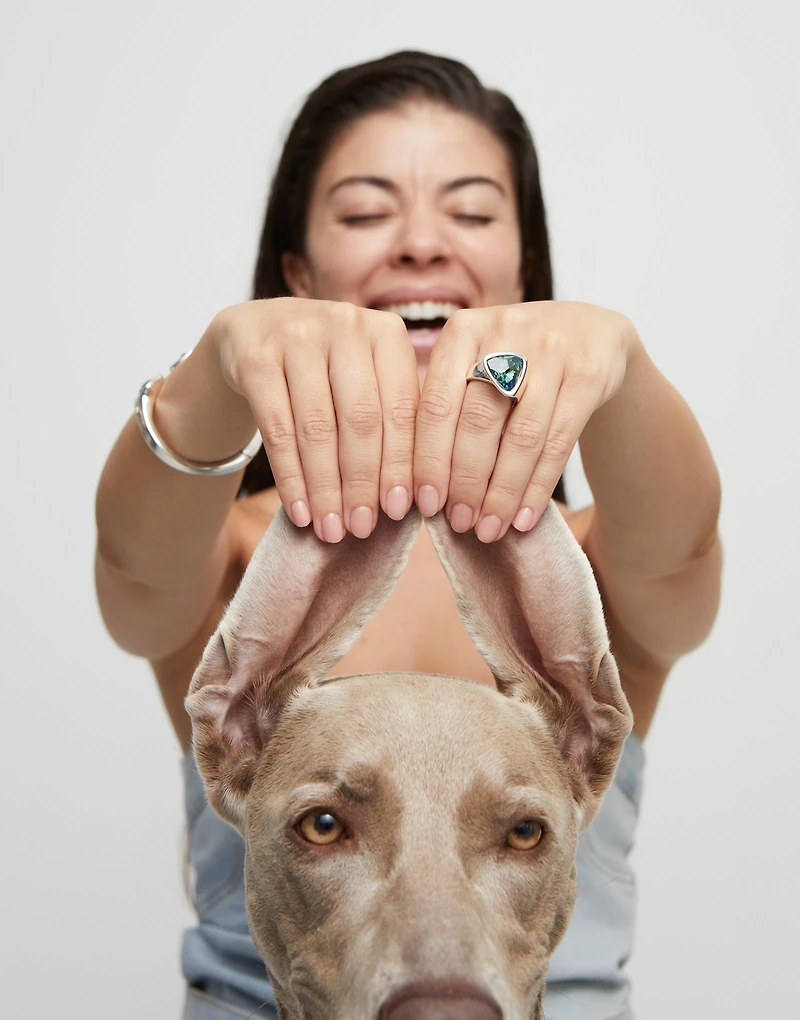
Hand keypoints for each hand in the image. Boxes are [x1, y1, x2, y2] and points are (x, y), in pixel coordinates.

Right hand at [213, 297, 417, 541]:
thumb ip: (388, 424)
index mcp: (386, 333)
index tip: (401, 511)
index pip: (401, 409)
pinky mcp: (255, 356)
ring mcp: (296, 336)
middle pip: (360, 419)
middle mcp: (345, 324)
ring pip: (317, 428)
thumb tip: (407, 501)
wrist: (253, 334)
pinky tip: (299, 511)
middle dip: (363, 482)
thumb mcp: (364, 380)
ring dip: (325, 488)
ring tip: (331, 529)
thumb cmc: (325, 372)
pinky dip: (290, 477)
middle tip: (363, 528)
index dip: (402, 464)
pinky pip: (277, 429)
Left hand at [413, 301, 634, 540]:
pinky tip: (525, 518)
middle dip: (465, 482)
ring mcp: (551, 350)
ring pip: (521, 437)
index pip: (437, 405)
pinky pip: (559, 442)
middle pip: (478, 422)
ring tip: (490, 529)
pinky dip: (538, 486)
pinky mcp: (589, 373)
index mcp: (462, 331)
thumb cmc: (516, 361)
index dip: (429, 460)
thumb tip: (422, 488)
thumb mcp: (477, 363)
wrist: (592, 332)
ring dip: (502, 492)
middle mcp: (505, 331)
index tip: (425, 505)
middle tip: (459, 523)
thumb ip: (450, 409)